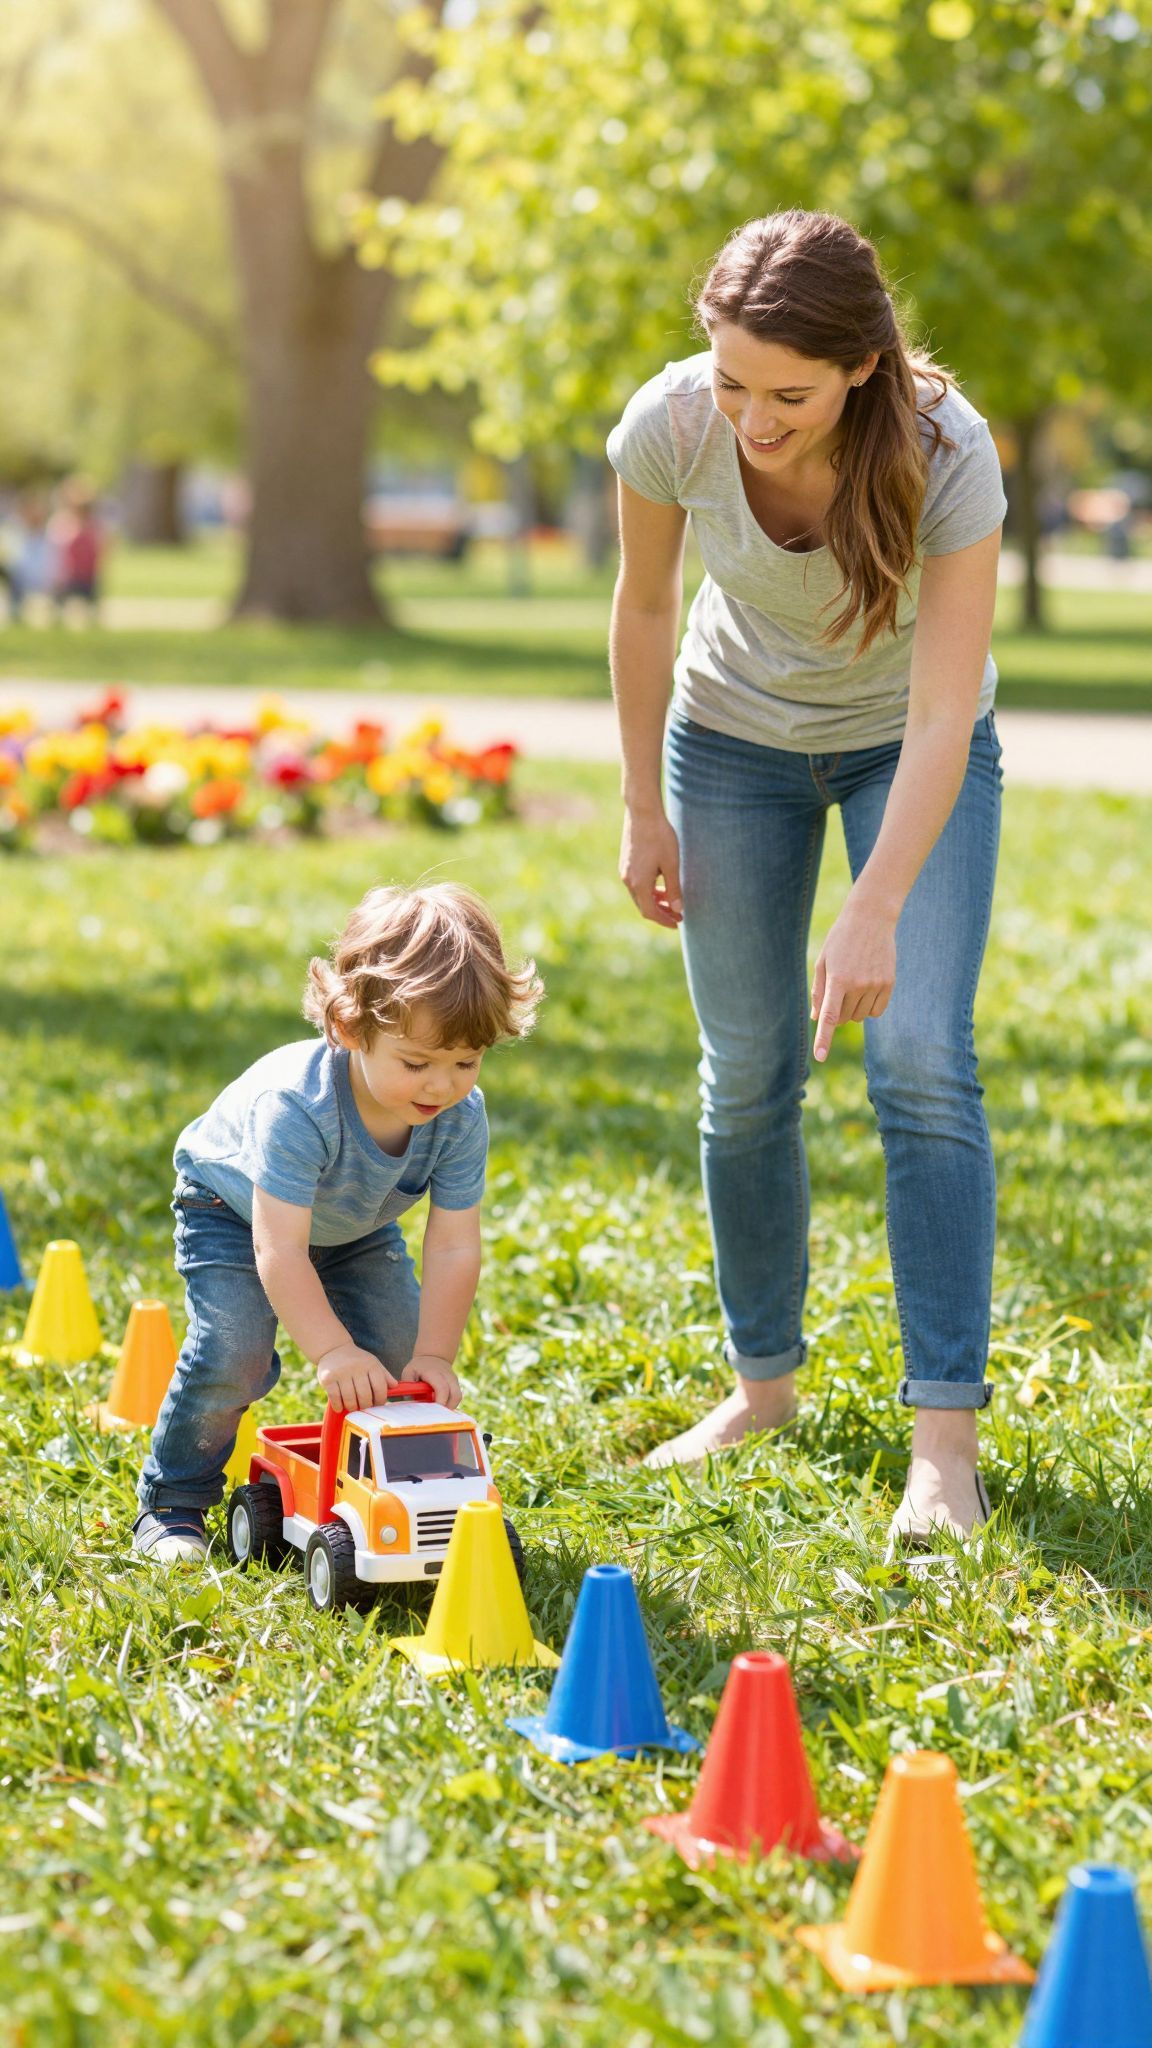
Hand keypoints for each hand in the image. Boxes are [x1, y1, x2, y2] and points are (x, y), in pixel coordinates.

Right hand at [316, 1342, 395, 1412]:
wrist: (333, 1349)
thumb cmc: (357, 1360)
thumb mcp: (372, 1363)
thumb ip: (384, 1375)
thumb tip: (396, 1387)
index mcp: (370, 1365)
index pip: (380, 1388)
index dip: (380, 1400)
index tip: (377, 1405)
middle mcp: (356, 1368)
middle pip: (364, 1397)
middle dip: (365, 1406)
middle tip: (363, 1407)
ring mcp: (341, 1373)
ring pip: (350, 1400)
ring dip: (352, 1408)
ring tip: (352, 1406)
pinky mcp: (327, 1378)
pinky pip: (335, 1399)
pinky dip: (338, 1406)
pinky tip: (340, 1406)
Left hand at [402, 1355, 461, 1407]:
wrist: (433, 1357)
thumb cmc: (418, 1367)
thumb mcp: (409, 1371)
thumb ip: (408, 1385)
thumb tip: (409, 1399)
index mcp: (435, 1373)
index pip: (442, 1388)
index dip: (440, 1401)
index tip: (435, 1413)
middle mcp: (448, 1377)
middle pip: (455, 1395)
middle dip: (448, 1408)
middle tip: (437, 1416)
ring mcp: (454, 1381)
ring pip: (458, 1397)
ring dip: (449, 1407)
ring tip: (438, 1413)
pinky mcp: (456, 1385)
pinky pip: (457, 1397)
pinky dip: (450, 1404)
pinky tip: (441, 1408)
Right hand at [620, 806, 682, 927]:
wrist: (642, 812)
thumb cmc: (660, 837)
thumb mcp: (671, 864)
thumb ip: (674, 889)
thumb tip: (678, 909)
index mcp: (639, 883)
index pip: (651, 912)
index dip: (664, 920)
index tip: (678, 923)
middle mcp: (628, 880)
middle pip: (643, 906)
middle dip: (660, 913)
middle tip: (677, 915)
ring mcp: (624, 871)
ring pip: (639, 895)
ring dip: (655, 901)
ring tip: (671, 900)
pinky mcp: (625, 863)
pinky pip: (636, 884)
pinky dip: (649, 890)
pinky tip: (661, 884)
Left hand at [810, 897, 897, 1063]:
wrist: (871, 918)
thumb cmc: (841, 940)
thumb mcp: (823, 961)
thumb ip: (819, 991)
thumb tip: (817, 1018)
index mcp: (838, 979)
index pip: (830, 1017)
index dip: (824, 1039)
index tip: (820, 1057)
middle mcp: (858, 984)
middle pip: (844, 1018)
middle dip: (838, 1011)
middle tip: (839, 989)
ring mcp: (876, 984)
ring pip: (860, 1016)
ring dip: (853, 1009)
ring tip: (853, 984)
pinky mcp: (889, 983)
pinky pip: (877, 1011)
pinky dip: (869, 1007)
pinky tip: (867, 988)